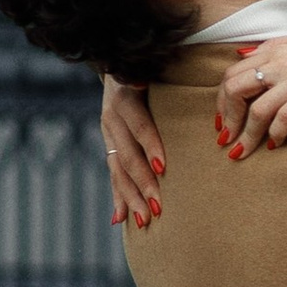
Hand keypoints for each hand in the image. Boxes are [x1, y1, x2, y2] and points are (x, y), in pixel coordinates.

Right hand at [102, 76, 162, 228]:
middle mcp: (111, 117)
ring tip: (144, 221)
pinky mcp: (108, 146)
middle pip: (127, 155)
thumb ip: (168, 71)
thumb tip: (179, 65)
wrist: (117, 65)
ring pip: (118, 170)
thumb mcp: (155, 65)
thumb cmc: (150, 65)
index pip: (139, 124)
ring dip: (131, 198)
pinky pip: (112, 175)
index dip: (150, 145)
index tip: (164, 167)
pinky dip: (117, 197)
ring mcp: (107, 134)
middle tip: (158, 208)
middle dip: (142, 183)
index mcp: (124, 96)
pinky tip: (119, 219)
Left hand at [215, 41, 286, 157]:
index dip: (221, 101)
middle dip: (228, 118)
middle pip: (237, 90)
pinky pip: (286, 116)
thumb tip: (239, 57)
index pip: (231, 75)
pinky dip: (276, 133)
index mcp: (269, 53)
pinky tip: (274, 144)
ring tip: (242, 151)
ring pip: (259, 109)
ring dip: (247, 135)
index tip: (221, 120)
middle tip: (227, 138)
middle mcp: (278, 65)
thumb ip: (264, 51)